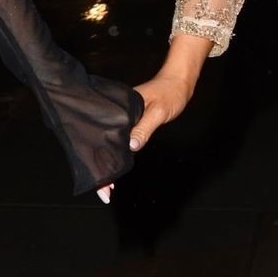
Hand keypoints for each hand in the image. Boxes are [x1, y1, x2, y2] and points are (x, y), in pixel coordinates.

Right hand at [95, 70, 193, 202]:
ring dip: (107, 163)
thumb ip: (145, 128)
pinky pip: (118, 141)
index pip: (104, 137)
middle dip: (100, 169)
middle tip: (104, 193)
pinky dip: (116, 155)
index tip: (104, 183)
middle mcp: (116, 115)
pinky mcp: (128, 123)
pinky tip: (115, 166)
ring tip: (106, 186)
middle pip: (102, 144)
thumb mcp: (158, 112)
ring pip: (109, 145)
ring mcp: (121, 120)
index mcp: (119, 109)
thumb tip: (131, 146)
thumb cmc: (169, 93)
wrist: (177, 83)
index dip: (101, 162)